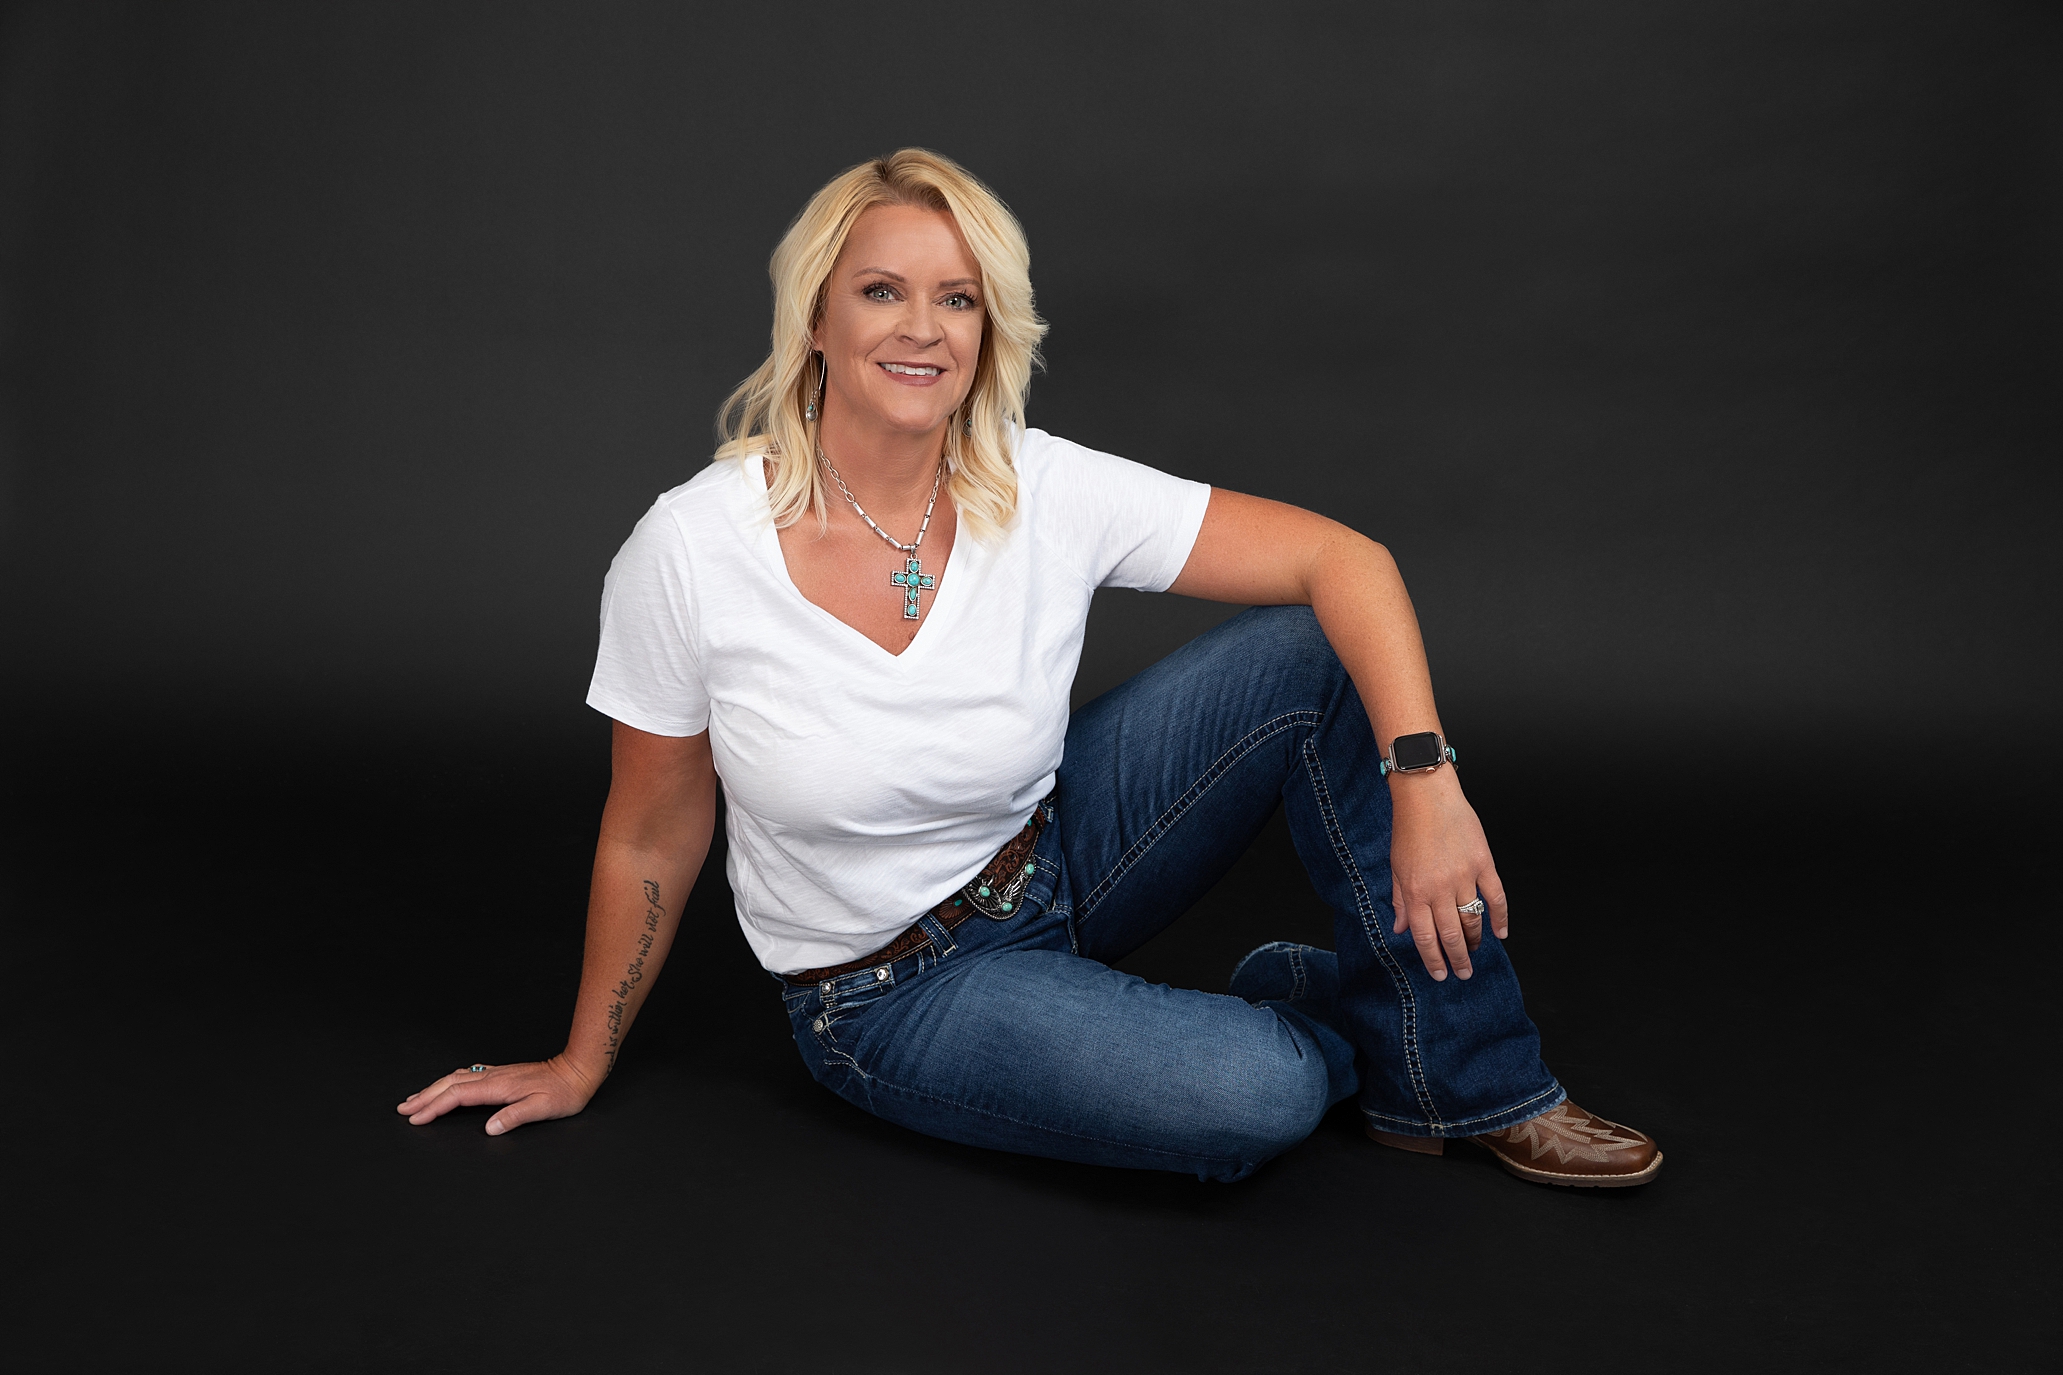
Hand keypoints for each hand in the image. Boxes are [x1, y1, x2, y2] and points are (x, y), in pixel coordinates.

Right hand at [396, 1055, 601, 1135]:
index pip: (457, 1096)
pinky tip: (446, 1085)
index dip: (434, 1107)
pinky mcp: (501, 1074)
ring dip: (433, 1088)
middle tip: (402, 1109)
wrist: (577, 1070)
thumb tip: (489, 1128)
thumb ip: (515, 1116)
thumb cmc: (564, 1092)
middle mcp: (493, 1077)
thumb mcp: (543, 1108)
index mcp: (498, 1087)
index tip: (416, 1118)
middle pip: (450, 1085)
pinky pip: (467, 1076)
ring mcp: (496, 1073)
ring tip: (415, 1099)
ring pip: (456, 1078)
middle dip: (424, 1097)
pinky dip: (449, 1082)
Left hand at [1386, 769, 1508, 981]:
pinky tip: (1501, 932)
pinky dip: (1501, 917)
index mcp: (1415, 891)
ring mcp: (1464, 876)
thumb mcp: (1396, 867)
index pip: (1425, 937)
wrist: (1427, 796)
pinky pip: (1496, 896)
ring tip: (1475, 951)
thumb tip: (1401, 929)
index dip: (1433, 959)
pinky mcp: (1483, 863)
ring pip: (1473, 919)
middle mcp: (1439, 888)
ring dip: (1475, 940)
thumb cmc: (1408, 829)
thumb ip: (1400, 900)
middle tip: (1464, 974)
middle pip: (1451, 934)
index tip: (1440, 974)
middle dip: (1458, 959)